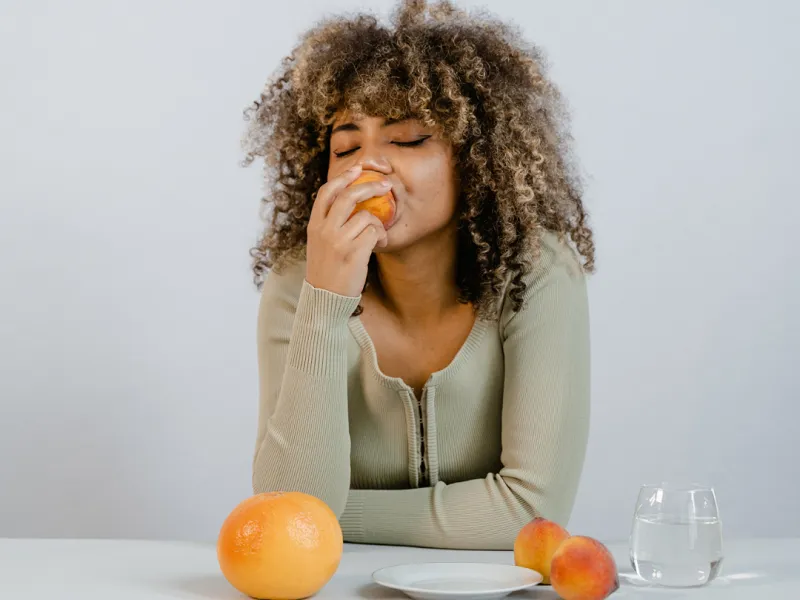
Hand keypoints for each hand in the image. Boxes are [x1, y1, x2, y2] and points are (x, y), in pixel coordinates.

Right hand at [305, 165, 390, 296]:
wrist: (324, 299)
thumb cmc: (326, 272)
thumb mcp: (319, 244)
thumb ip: (329, 225)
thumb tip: (349, 203)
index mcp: (314, 226)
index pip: (326, 192)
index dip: (343, 177)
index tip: (358, 169)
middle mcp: (324, 230)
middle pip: (348, 196)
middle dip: (369, 186)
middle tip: (385, 185)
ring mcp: (338, 241)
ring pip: (366, 215)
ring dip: (379, 223)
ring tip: (379, 235)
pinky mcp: (353, 253)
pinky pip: (374, 232)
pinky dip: (381, 236)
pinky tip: (380, 245)